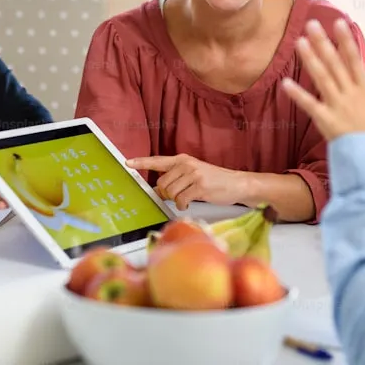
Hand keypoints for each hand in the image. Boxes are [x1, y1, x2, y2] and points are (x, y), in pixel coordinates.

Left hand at [125, 153, 242, 209]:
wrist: (237, 183)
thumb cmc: (214, 181)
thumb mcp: (193, 175)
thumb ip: (176, 179)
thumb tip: (158, 190)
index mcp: (183, 160)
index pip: (158, 161)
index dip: (141, 162)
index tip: (127, 163)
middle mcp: (186, 164)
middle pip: (162, 183)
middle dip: (167, 194)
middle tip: (179, 196)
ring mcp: (193, 174)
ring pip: (170, 192)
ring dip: (176, 200)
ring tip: (187, 199)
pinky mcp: (200, 186)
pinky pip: (181, 200)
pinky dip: (182, 205)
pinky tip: (189, 204)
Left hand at [281, 18, 364, 141]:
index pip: (355, 60)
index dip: (347, 41)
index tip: (340, 22)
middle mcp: (350, 94)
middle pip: (334, 64)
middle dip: (323, 43)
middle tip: (312, 24)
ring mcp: (337, 106)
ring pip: (322, 78)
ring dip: (310, 59)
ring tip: (298, 41)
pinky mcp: (326, 121)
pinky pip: (310, 106)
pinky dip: (297, 95)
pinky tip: (285, 83)